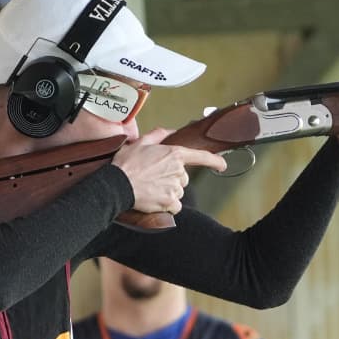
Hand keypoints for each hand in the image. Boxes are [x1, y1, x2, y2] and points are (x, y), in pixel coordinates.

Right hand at [113, 130, 228, 214]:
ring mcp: (174, 188)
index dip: (214, 161)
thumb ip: (159, 135)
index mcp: (174, 154)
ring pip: (178, 192)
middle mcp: (178, 171)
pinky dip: (168, 205)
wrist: (116, 185)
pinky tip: (155, 199)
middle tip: (154, 177)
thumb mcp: (141, 142)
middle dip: (172, 178)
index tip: (222, 165)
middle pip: (183, 178)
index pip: (201, 157)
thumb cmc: (126, 164)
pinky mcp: (169, 202)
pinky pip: (175, 206)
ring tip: (151, 188)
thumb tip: (170, 132)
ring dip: (169, 191)